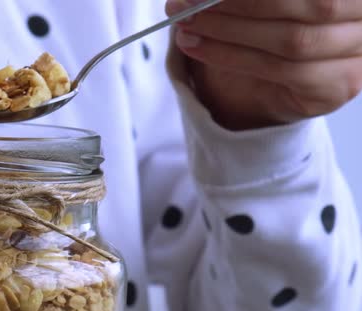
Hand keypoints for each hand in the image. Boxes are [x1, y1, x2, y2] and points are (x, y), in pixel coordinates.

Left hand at [166, 0, 361, 129]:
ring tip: (185, 28)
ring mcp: (359, 52)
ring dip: (227, 32)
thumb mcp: (261, 3)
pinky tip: (197, 48)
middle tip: (185, 5)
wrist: (280, 76)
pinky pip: (281, 71)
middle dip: (235, 5)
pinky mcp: (340, 85)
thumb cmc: (271, 21)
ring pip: (291, 40)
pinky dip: (231, 57)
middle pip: (305, 5)